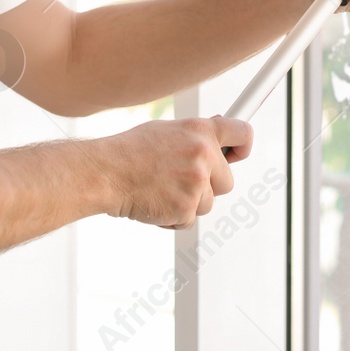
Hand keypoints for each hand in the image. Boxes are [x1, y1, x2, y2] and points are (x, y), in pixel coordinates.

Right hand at [99, 116, 252, 228]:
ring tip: (161, 188)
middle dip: (208, 185)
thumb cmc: (130, 151)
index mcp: (200, 131)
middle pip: (227, 181)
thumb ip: (195, 137)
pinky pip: (189, 219)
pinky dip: (174, 216)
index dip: (243, 146)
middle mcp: (203, 155)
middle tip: (180, 179)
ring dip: (188, 202)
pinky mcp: (187, 209)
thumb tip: (216, 139)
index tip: (238, 154)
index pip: (242, 134)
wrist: (107, 173)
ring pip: (208, 203)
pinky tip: (156, 201)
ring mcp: (196, 183)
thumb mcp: (166, 131)